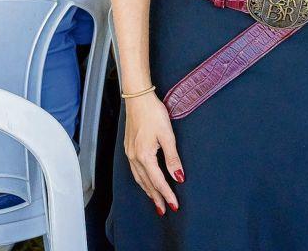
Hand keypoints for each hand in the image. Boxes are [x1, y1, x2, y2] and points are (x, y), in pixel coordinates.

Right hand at [123, 93, 182, 214]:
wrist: (137, 99)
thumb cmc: (153, 113)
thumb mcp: (167, 135)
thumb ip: (172, 158)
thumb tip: (178, 176)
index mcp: (144, 156)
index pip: (158, 181)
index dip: (167, 194)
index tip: (174, 205)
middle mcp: (134, 158)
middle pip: (146, 184)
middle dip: (156, 198)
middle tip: (164, 210)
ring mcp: (130, 154)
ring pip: (139, 179)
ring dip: (148, 191)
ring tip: (156, 201)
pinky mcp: (129, 149)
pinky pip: (135, 171)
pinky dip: (142, 181)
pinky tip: (146, 182)